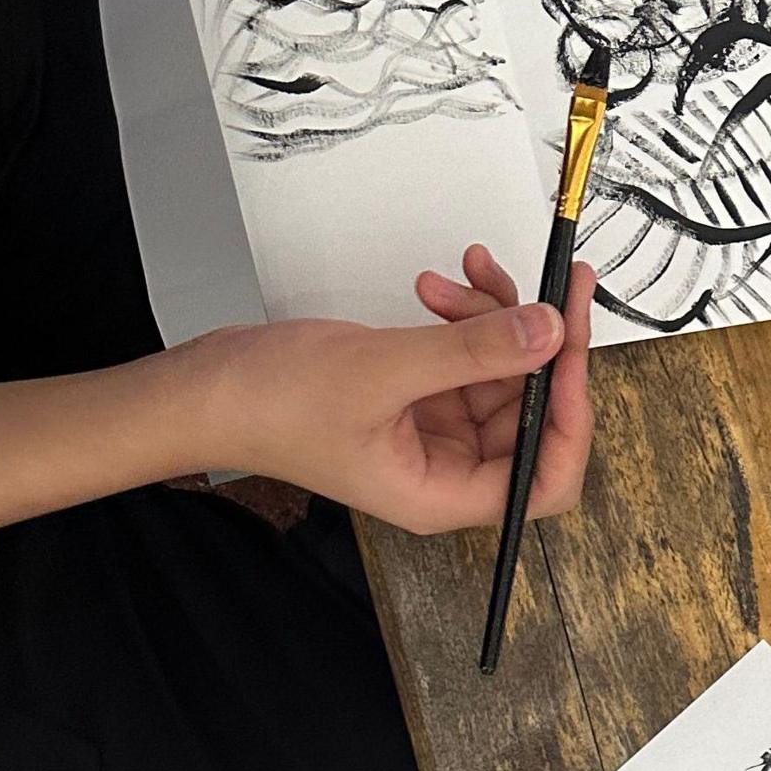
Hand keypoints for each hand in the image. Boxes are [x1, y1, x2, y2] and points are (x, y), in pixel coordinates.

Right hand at [183, 245, 595, 533]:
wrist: (199, 389)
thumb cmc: (265, 406)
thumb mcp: (381, 370)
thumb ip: (472, 352)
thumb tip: (549, 334)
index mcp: (443, 493)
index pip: (545, 478)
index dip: (571, 418)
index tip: (570, 353)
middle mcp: (448, 468)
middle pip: (533, 412)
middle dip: (540, 346)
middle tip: (554, 287)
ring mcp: (435, 429)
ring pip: (504, 370)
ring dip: (495, 318)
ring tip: (466, 277)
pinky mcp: (419, 393)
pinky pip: (469, 354)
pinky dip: (466, 316)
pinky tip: (441, 286)